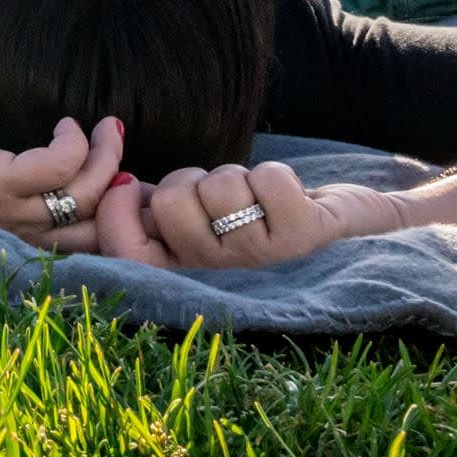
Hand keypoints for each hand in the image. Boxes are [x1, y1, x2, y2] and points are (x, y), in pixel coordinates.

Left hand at [0, 108, 125, 245]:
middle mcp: (13, 234)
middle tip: (124, 143)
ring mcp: (2, 211)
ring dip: (106, 155)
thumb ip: (14, 187)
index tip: (136, 181)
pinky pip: (55, 167)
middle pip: (96, 225)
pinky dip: (73, 142)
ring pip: (83, 193)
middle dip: (126, 190)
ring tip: (107, 125)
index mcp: (13, 237)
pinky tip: (67, 124)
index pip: (84, 245)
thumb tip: (59, 166)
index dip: (120, 219)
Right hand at [91, 162, 401, 269]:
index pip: (126, 253)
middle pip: (170, 202)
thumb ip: (154, 209)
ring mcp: (262, 262)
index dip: (118, 210)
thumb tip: (111, 181)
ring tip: (259, 203)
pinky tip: (291, 201)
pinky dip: (277, 174)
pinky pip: (265, 178)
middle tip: (220, 199)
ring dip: (238, 176)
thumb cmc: (259, 221)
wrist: (344, 233)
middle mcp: (221, 281)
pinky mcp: (303, 238)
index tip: (134, 187)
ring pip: (218, 186)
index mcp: (188, 278)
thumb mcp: (201, 223)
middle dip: (191, 179)